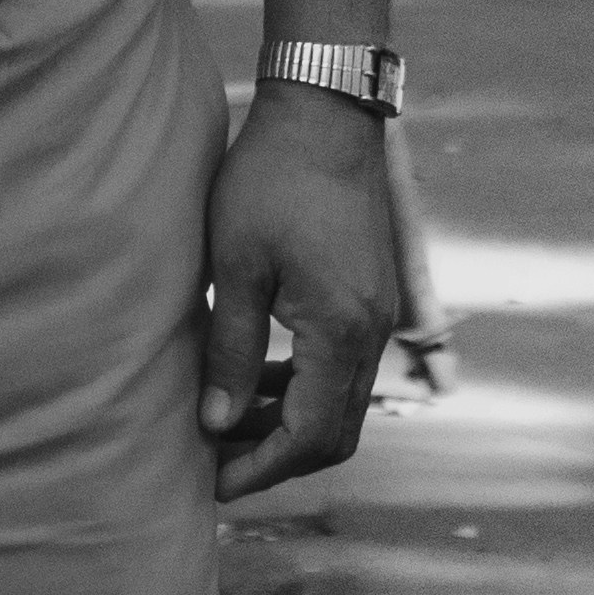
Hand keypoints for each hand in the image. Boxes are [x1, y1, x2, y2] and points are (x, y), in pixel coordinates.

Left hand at [199, 92, 406, 499]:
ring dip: (290, 421)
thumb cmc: (271, 179)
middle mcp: (373, 331)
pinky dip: (305, 385)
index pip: (310, 435)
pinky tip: (261, 375)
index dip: (262, 468)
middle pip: (336, 432)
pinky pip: (343, 365)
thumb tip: (215, 424)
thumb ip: (232, 351)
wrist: (325, 112)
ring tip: (228, 420)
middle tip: (219, 461)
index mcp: (340, 330)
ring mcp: (379, 313)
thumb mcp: (236, 265)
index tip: (214, 483)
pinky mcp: (372, 294)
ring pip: (341, 401)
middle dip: (278, 457)